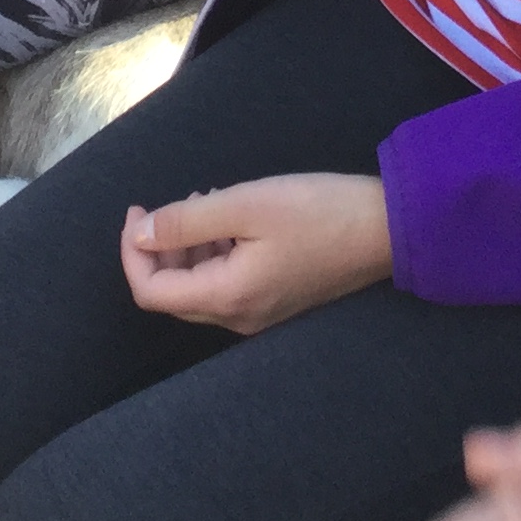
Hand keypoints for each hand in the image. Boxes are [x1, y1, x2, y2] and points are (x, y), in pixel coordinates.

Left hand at [120, 174, 392, 336]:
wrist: (388, 230)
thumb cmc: (318, 211)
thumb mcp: (248, 204)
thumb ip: (188, 221)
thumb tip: (141, 233)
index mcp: (228, 296)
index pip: (152, 291)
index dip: (133, 252)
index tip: (138, 209)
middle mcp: (239, 318)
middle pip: (173, 295)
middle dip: (158, 249)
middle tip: (165, 204)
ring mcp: (260, 315)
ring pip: (199, 289)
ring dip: (187, 249)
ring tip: (203, 202)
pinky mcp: (277, 302)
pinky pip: (226, 286)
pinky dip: (214, 254)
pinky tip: (230, 220)